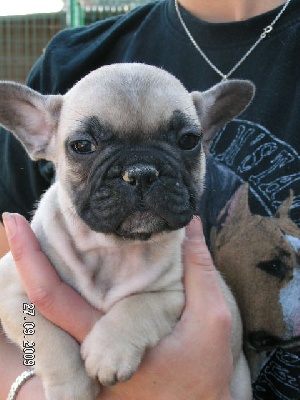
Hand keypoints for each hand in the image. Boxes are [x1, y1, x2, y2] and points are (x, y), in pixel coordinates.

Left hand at [3, 213, 232, 399]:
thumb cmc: (204, 371)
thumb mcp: (211, 318)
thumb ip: (198, 268)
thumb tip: (189, 224)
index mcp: (106, 344)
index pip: (52, 298)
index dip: (29, 258)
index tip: (13, 222)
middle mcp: (84, 355)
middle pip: (36, 304)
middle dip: (23, 259)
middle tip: (14, 222)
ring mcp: (84, 362)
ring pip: (44, 317)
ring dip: (34, 276)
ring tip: (29, 238)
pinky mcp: (90, 361)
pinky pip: (61, 323)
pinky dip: (51, 292)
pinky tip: (53, 268)